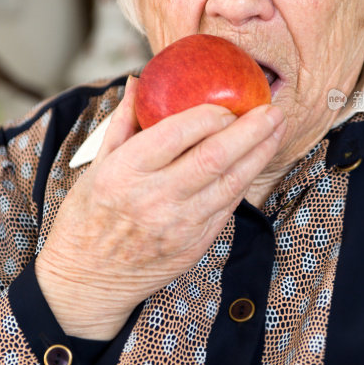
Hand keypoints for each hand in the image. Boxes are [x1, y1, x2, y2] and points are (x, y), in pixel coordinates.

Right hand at [35, 77, 284, 339]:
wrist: (87, 281)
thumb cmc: (87, 218)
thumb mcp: (95, 166)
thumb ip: (122, 122)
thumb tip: (139, 82)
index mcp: (125, 172)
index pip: (176, 134)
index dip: (208, 115)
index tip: (225, 103)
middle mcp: (154, 198)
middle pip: (214, 157)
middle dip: (250, 130)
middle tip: (272, 108)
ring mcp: (178, 225)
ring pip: (230, 183)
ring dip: (259, 153)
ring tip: (277, 129)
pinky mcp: (193, 245)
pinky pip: (227, 207)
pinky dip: (245, 180)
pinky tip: (258, 161)